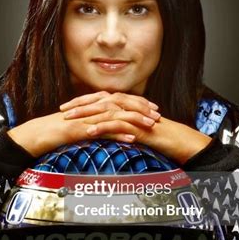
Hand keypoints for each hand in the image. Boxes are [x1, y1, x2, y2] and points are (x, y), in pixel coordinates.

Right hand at [7, 93, 157, 157]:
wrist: (37, 134)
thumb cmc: (57, 132)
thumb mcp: (80, 126)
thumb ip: (95, 124)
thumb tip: (110, 129)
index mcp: (92, 105)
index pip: (119, 100)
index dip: (137, 103)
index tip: (153, 107)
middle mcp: (92, 108)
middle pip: (122, 104)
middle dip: (142, 108)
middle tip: (158, 114)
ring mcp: (87, 118)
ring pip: (116, 116)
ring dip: (136, 120)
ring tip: (151, 125)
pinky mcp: (82, 129)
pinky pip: (103, 131)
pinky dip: (119, 134)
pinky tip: (132, 138)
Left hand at [60, 91, 211, 163]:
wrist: (176, 139)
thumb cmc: (156, 135)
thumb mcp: (133, 129)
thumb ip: (118, 126)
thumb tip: (102, 128)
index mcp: (125, 104)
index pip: (99, 99)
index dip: (82, 102)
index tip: (66, 107)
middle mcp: (127, 105)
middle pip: (99, 101)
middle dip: (78, 105)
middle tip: (62, 110)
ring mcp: (132, 113)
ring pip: (105, 110)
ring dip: (85, 115)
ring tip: (69, 120)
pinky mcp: (137, 125)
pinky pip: (117, 124)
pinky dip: (102, 126)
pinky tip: (89, 131)